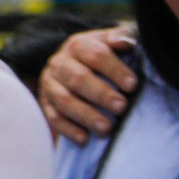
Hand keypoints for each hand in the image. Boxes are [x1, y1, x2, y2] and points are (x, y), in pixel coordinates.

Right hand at [41, 26, 139, 144]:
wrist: (77, 62)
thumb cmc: (104, 53)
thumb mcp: (112, 42)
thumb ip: (122, 38)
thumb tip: (124, 43)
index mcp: (79, 45)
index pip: (96, 55)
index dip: (115, 70)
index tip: (132, 85)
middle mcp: (60, 63)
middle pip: (78, 79)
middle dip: (101, 94)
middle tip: (121, 107)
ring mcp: (50, 84)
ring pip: (64, 100)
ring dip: (86, 115)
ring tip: (107, 128)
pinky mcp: (45, 103)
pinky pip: (53, 118)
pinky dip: (69, 130)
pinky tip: (85, 139)